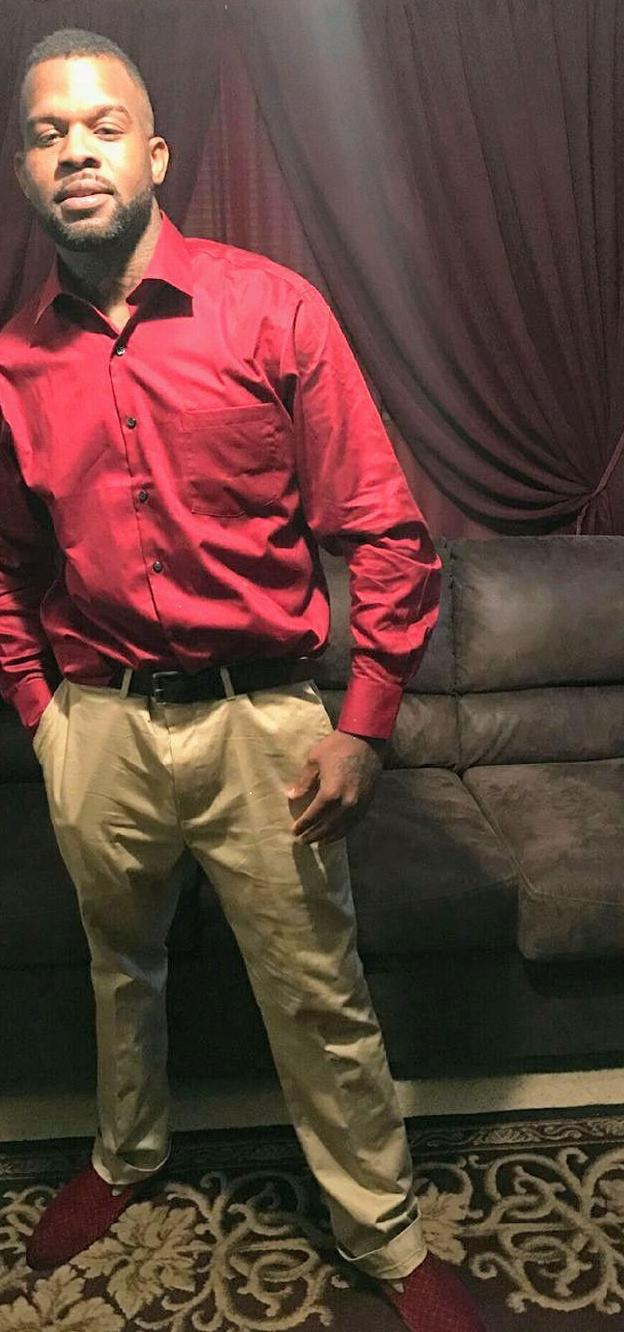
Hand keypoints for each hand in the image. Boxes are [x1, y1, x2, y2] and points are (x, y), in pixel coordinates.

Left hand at [287, 730, 384, 844]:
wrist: (367, 739)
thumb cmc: (337, 746)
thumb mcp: (314, 760)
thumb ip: (304, 782)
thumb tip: (292, 797)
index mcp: (330, 793)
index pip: (313, 817)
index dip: (303, 826)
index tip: (294, 832)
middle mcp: (346, 804)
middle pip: (327, 827)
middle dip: (313, 835)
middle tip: (302, 840)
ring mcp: (359, 804)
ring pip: (342, 828)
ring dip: (328, 837)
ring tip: (318, 841)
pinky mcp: (368, 802)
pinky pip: (354, 822)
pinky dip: (344, 830)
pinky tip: (336, 833)